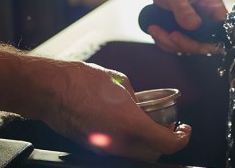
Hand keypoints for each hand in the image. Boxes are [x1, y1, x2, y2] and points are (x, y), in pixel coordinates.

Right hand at [40, 61, 191, 161]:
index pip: (166, 143)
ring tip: (143, 122)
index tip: (184, 130)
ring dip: (144, 141)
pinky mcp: (91, 146)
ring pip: (134, 153)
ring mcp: (103, 147)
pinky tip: (120, 121)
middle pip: (152, 153)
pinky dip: (125, 139)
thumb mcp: (120, 82)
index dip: (181, 138)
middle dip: (162, 141)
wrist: (50, 90)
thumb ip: (136, 98)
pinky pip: (116, 148)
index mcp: (130, 124)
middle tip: (166, 126)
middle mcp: (118, 142)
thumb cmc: (81, 81)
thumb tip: (139, 105)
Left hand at [147, 0, 226, 53]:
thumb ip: (184, 8)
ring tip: (154, 29)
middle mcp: (208, 19)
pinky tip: (155, 30)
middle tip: (168, 35)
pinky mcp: (185, 31)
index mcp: (213, 6)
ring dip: (169, 43)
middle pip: (205, 45)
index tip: (185, 37)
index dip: (209, 41)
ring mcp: (197, 27)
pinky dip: (164, 42)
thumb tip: (194, 25)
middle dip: (183, 44)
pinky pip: (177, 45)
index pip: (222, 30)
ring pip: (188, 47)